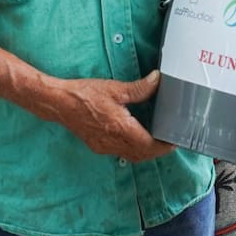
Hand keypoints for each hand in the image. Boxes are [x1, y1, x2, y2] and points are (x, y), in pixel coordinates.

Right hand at [50, 71, 174, 161]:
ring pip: (131, 156)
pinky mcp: (97, 145)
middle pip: (142, 154)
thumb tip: (157, 80)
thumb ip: (139, 88)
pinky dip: (132, 150)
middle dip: (158, 151)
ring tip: (157, 141)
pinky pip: (120, 153)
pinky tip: (135, 138)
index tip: (175, 140)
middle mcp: (113, 142)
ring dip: (146, 152)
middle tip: (170, 141)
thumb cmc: (85, 94)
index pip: (149, 145)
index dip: (164, 146)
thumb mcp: (115, 88)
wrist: (59, 103)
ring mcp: (104, 146)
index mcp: (120, 128)